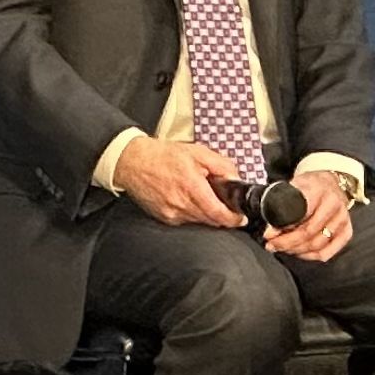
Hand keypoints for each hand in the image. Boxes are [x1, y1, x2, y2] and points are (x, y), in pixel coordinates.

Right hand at [113, 134, 246, 227]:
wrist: (134, 162)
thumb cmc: (163, 155)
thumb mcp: (198, 152)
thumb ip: (221, 165)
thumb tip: (235, 178)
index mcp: (191, 187)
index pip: (217, 213)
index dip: (232, 219)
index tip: (240, 219)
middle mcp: (181, 204)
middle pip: (210, 220)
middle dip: (221, 215)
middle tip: (225, 205)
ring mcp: (171, 213)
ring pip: (199, 221)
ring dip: (206, 214)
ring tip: (202, 196)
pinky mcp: (164, 217)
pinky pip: (186, 221)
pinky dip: (192, 213)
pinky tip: (188, 200)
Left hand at [263, 169, 354, 262]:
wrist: (330, 183)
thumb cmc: (309, 187)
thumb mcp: (293, 186)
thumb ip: (281, 204)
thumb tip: (271, 231)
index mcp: (318, 190)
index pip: (300, 214)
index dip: (282, 228)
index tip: (268, 235)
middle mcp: (334, 204)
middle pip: (308, 233)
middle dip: (286, 243)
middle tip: (271, 245)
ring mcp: (342, 219)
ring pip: (317, 245)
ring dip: (296, 250)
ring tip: (282, 248)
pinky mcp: (347, 231)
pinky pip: (327, 252)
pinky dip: (311, 256)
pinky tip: (299, 253)